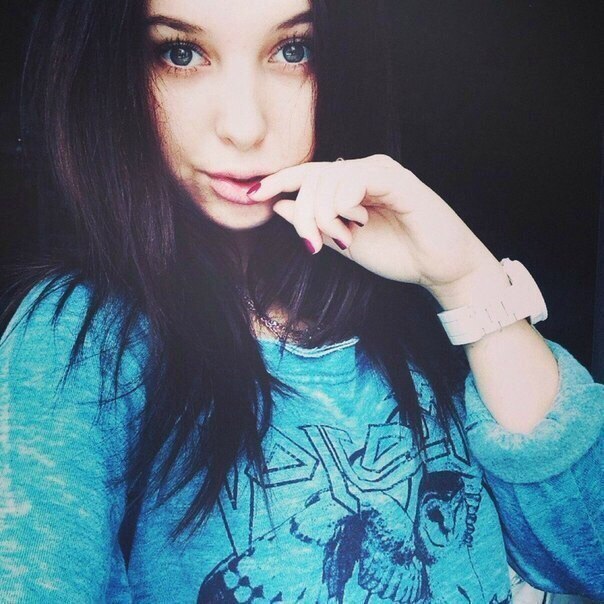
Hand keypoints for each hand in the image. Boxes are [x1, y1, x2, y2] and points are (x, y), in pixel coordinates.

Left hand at [248, 154, 502, 300]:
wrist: (437, 268)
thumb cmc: (397, 253)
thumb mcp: (344, 244)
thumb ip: (314, 225)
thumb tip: (279, 206)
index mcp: (348, 188)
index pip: (307, 176)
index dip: (278, 181)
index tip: (251, 195)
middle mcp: (361, 174)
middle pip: (313, 178)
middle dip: (303, 213)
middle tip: (311, 243)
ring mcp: (380, 173)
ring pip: (331, 177)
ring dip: (323, 211)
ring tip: (341, 237)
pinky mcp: (397, 178)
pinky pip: (358, 177)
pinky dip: (346, 199)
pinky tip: (355, 218)